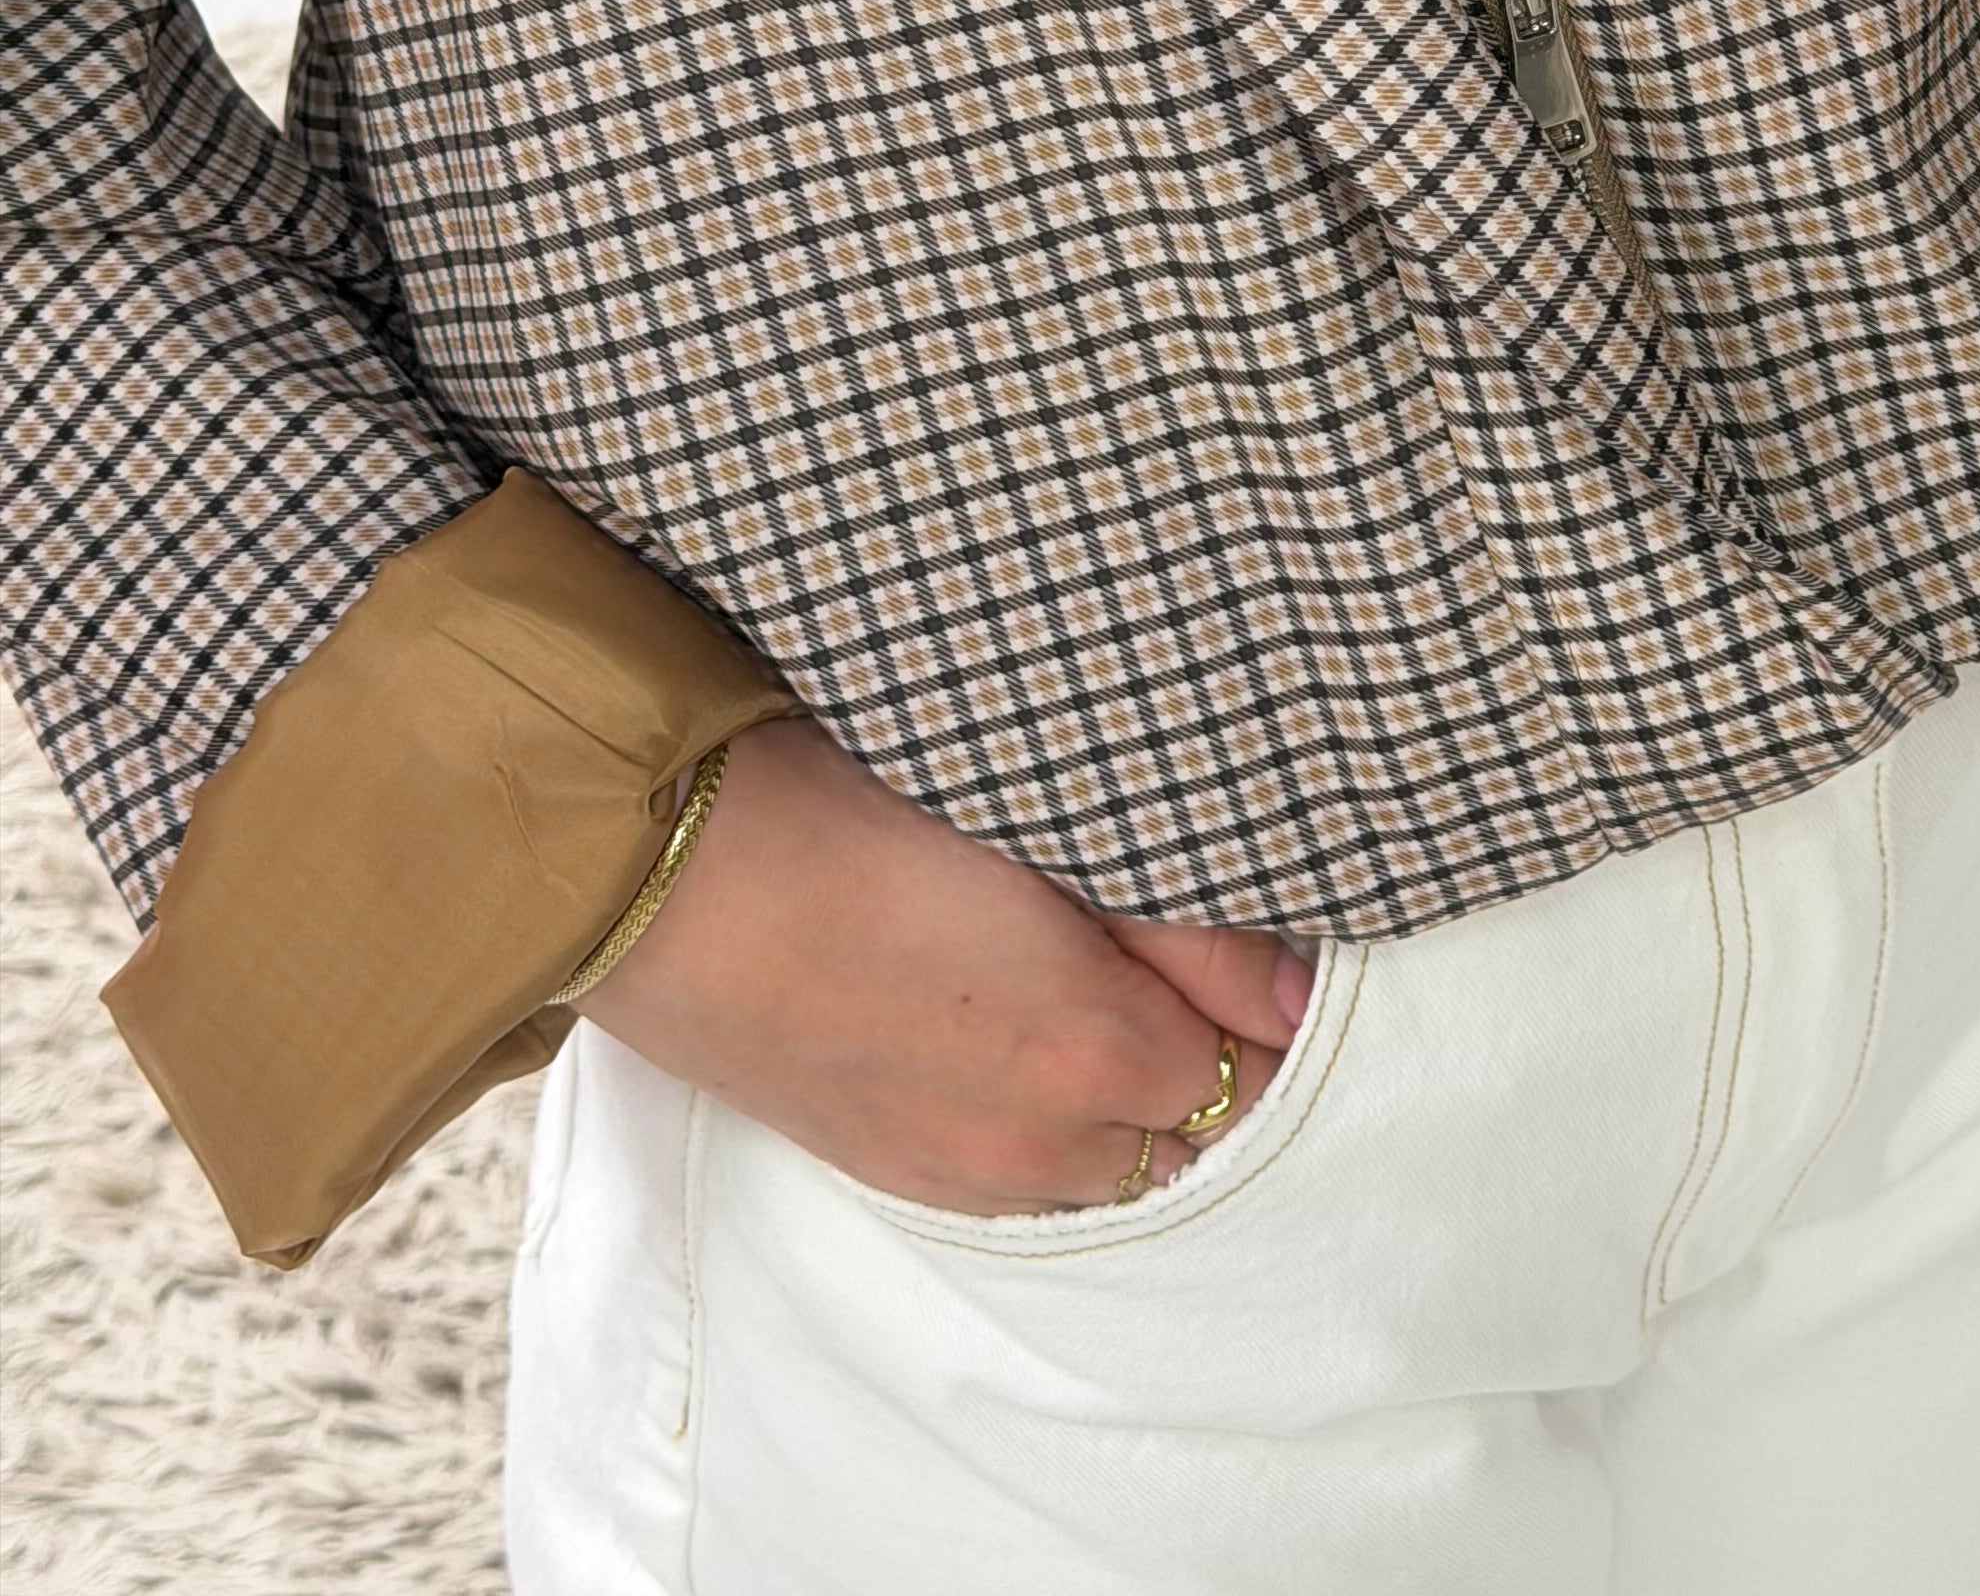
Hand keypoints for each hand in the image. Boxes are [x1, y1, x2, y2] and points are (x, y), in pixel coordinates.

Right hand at [576, 716, 1312, 1213]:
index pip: (1253, 1059)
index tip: (1243, 931)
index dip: (1259, 991)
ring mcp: (958, 1174)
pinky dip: (1053, 1137)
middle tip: (1175, 957)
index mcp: (1095, 1050)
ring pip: (1108, 1173)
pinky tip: (1020, 1050)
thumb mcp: (1041, 828)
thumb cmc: (849, 810)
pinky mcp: (888, 1171)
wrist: (661, 874)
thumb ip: (1185, 925)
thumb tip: (1298, 992)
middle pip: (1192, 1132)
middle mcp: (1039, 1145)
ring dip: (1129, 1106)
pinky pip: (1022, 1191)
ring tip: (1094, 996)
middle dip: (1205, 1057)